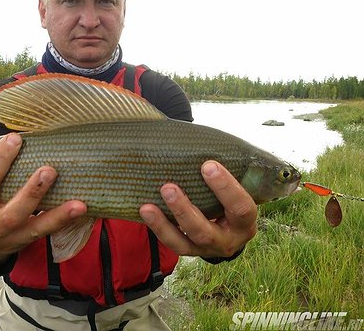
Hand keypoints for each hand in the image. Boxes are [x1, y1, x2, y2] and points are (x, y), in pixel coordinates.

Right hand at [0, 133, 86, 261]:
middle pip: (12, 213)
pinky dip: (64, 221)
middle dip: (32, 191)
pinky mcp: (27, 243)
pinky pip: (48, 233)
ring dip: (58, 215)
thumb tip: (17, 138)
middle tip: (49, 170)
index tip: (15, 138)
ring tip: (78, 204)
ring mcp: (10, 240)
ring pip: (36, 228)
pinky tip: (80, 210)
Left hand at [139, 160, 256, 257]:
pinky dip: (157, 228)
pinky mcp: (189, 251)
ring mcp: (206, 248)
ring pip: (185, 241)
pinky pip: (172, 243)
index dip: (225, 188)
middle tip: (168, 187)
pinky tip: (145, 211)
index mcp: (245, 222)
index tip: (208, 165)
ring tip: (148, 206)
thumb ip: (225, 172)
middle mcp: (228, 240)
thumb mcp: (238, 189)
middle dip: (185, 210)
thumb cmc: (231, 198)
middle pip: (206, 231)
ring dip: (165, 223)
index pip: (241, 208)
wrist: (230, 229)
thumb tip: (201, 139)